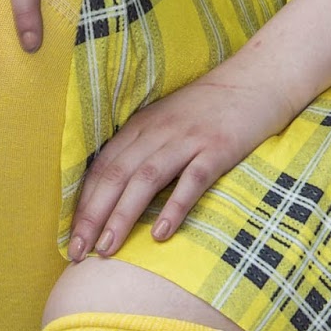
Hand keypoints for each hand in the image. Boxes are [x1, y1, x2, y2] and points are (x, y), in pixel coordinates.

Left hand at [68, 61, 297, 259]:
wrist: (259, 78)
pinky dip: (174, 207)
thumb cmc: (211, 106)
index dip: (84, 202)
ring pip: (146, 178)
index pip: (103, 166)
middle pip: (118, 174)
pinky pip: (192, 180)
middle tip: (79, 252)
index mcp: (143, 124)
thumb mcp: (169, 119)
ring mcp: (189, 138)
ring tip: (107, 249)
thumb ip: (143, 147)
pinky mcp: (218, 148)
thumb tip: (114, 193)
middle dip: (93, 215)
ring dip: (123, 215)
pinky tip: (159, 234)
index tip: (71, 238)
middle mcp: (160, 130)